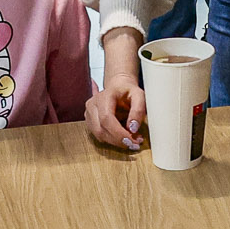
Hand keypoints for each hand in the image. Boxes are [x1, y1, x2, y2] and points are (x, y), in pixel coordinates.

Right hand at [86, 27, 145, 150]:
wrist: (119, 82)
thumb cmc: (131, 88)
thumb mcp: (141, 95)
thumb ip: (139, 110)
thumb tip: (134, 129)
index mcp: (106, 95)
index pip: (108, 120)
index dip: (120, 134)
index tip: (133, 142)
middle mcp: (93, 103)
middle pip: (101, 129)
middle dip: (118, 141)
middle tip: (134, 146)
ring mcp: (88, 111)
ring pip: (97, 134)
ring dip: (113, 142)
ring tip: (130, 143)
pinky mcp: (88, 117)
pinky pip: (96, 133)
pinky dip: (108, 139)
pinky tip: (120, 138)